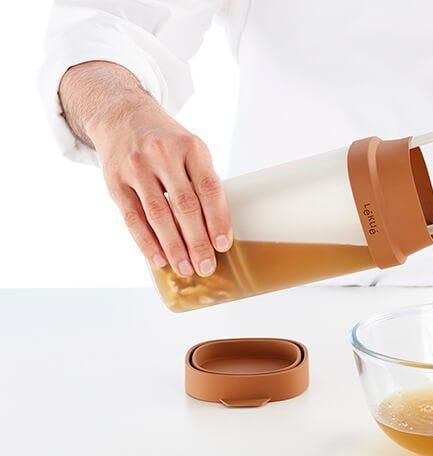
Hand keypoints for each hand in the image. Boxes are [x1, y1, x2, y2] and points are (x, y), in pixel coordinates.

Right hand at [60, 62, 231, 276]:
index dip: (217, 219)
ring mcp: (136, 167)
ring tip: (185, 269)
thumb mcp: (190, 149)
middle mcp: (163, 154)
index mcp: (191, 147)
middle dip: (197, 241)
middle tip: (206, 267)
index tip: (223, 245)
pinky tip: (159, 259)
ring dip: (173, 246)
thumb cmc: (166, 141)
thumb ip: (201, 182)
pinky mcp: (114, 180)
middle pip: (185, 205)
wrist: (122, 115)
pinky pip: (132, 217)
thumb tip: (215, 230)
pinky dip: (146, 242)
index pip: (209, 188)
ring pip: (158, 214)